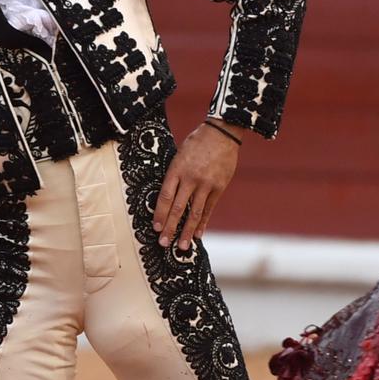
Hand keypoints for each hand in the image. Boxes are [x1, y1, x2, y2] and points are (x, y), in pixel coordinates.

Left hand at [152, 122, 243, 250]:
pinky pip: (209, 209)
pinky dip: (203, 223)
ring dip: (187, 231)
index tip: (156, 228)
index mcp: (177, 169)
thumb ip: (175, 175)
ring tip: (181, 246)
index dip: (159, 214)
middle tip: (163, 243)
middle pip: (178, 208)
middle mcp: (191, 179)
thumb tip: (168, 197)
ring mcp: (206, 184)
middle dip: (170, 228)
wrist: (222, 133)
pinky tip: (198, 235)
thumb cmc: (197, 142)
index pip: (165, 197)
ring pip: (194, 213)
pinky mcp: (218, 188)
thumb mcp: (180, 154)